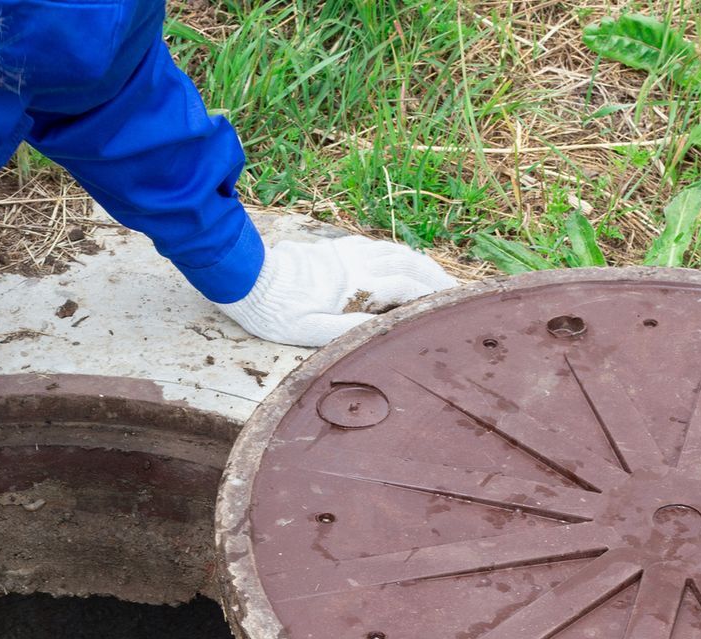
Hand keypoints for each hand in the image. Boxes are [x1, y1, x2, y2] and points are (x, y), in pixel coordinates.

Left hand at [218, 234, 457, 347]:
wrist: (245, 278)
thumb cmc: (275, 312)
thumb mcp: (309, 331)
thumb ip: (349, 329)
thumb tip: (383, 328)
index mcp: (354, 284)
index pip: (405, 286)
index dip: (431, 295)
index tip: (453, 304)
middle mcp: (355, 263)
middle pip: (407, 263)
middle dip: (434, 276)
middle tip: (456, 290)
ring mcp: (345, 253)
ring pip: (393, 251)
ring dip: (419, 261)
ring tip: (436, 275)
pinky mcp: (333, 249)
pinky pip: (374, 245)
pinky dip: (395, 252)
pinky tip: (400, 259)